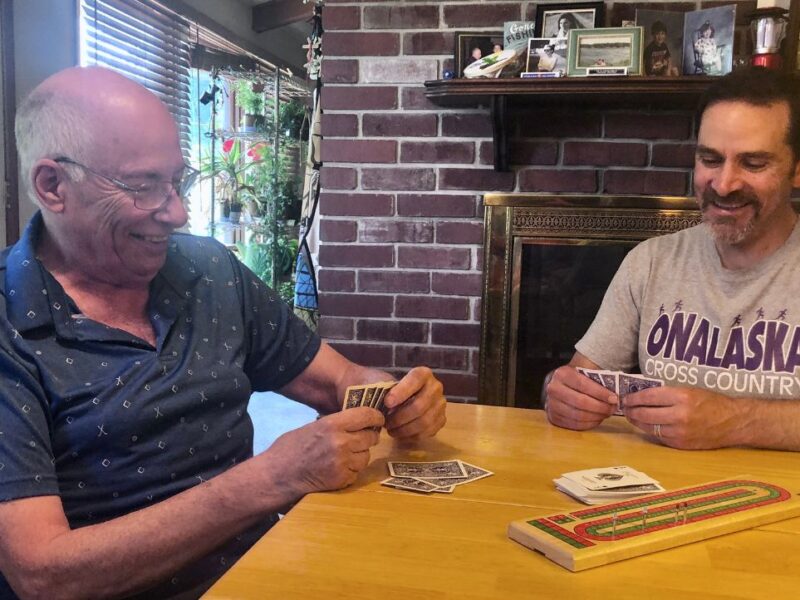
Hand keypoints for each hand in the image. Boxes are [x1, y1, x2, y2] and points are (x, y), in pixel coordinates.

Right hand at [265, 407, 383, 495]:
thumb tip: (357, 421)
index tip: (377, 419)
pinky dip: (352, 471)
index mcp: (333, 424)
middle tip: (360, 439)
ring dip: (360, 456)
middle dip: (368, 438)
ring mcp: (343, 462)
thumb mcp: (314, 426)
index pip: (366, 415)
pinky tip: (338, 468)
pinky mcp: (342, 480)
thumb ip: (336, 424)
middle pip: (371, 437)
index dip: (375, 417)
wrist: (277, 475)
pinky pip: (357, 472)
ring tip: (344, 456)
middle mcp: (341, 442)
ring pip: (366, 456)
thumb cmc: (290, 448)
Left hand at [383, 367, 445, 438]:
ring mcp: (440, 404)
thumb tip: (383, 404)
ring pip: (424, 421)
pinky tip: (400, 434)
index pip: (415, 380)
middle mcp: (436, 387)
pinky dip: (412, 436)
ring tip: (391, 430)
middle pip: (419, 406)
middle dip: (399, 417)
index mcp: (423, 374)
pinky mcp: (441, 420)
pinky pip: (427, 432)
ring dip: (404, 429)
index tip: (387, 403)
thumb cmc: (392, 390)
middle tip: (386, 422)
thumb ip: (385, 390)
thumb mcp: (387, 384)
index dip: (401, 392)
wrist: (402, 398)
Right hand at [545, 366, 618, 429]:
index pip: (583, 385)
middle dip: (601, 407)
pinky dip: (589, 424)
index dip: (600, 393)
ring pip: (578, 415)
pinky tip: (597, 419)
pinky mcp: (553, 417)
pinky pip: (574, 424)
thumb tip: (615, 394)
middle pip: (581, 402)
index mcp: (562, 374)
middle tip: (613, 408)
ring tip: (606, 413)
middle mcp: (553, 389)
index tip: (614, 398)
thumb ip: (597, 379)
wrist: (560, 384)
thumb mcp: (585, 371)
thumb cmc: (577, 378)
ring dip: (596, 416)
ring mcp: (551, 404)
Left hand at [623, 386, 740, 449]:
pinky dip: (651, 430)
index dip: (634, 398)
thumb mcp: (690, 390)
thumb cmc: (712, 402)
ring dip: (638, 422)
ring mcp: (680, 432)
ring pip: (649, 427)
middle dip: (631, 410)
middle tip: (625, 408)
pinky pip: (659, 437)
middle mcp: (679, 415)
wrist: (734, 422)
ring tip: (632, 416)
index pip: (648, 396)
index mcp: (682, 397)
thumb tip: (642, 394)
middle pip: (645, 413)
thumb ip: (667, 393)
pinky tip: (647, 425)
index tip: (626, 397)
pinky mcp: (681, 444)